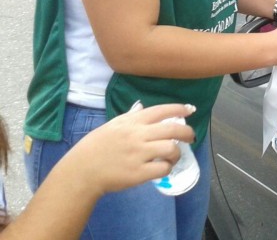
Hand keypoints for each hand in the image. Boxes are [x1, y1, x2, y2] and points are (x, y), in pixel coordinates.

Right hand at [67, 103, 195, 197]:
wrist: (81, 170)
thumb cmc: (96, 146)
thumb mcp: (113, 125)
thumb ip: (131, 116)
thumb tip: (143, 107)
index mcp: (132, 122)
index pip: (161, 111)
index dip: (179, 109)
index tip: (190, 110)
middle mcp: (137, 135)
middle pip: (173, 130)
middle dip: (187, 132)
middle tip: (191, 137)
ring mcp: (138, 154)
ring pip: (171, 149)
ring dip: (177, 152)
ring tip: (173, 156)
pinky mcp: (138, 173)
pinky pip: (163, 168)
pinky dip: (167, 168)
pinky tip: (163, 167)